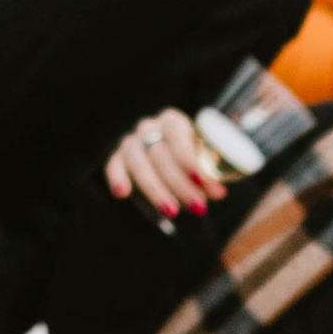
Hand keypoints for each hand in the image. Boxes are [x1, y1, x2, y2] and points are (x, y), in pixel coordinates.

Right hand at [105, 107, 223, 222]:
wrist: (172, 162)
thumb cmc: (193, 161)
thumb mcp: (205, 164)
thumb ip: (210, 176)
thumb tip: (219, 192)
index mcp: (173, 122)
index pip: (178, 135)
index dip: (188, 158)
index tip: (200, 180)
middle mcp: (150, 127)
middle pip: (160, 154)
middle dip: (180, 184)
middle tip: (197, 207)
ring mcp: (131, 142)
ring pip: (138, 163)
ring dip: (156, 190)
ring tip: (172, 212)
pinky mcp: (118, 157)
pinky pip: (113, 166)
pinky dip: (117, 178)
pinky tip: (122, 193)